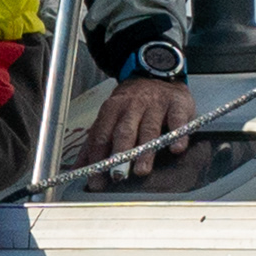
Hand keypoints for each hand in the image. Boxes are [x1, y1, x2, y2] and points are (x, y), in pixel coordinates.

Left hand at [73, 76, 194, 184]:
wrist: (157, 75)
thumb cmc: (132, 105)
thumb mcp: (110, 117)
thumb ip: (95, 143)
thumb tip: (77, 170)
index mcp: (112, 109)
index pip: (102, 136)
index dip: (98, 159)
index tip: (96, 181)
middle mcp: (132, 105)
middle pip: (124, 132)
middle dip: (120, 154)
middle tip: (117, 175)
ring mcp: (155, 104)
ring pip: (149, 129)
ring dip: (145, 151)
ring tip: (142, 171)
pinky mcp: (177, 104)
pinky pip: (177, 120)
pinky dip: (178, 135)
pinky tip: (177, 149)